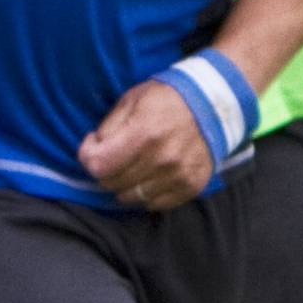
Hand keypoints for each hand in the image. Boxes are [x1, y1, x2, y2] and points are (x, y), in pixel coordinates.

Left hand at [80, 77, 218, 211]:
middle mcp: (162, 159)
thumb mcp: (132, 99)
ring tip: (132, 165)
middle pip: (112, 183)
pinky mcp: (191, 186)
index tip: (94, 145)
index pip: (98, 165)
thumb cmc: (167, 98)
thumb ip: (109, 127)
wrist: (214, 105)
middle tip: (114, 154)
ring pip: (131, 197)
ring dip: (125, 183)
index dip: (88, 155)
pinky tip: (149, 175)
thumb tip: (94, 150)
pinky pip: (155, 204)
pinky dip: (146, 193)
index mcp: (144, 133)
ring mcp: (179, 176)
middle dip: (105, 169)